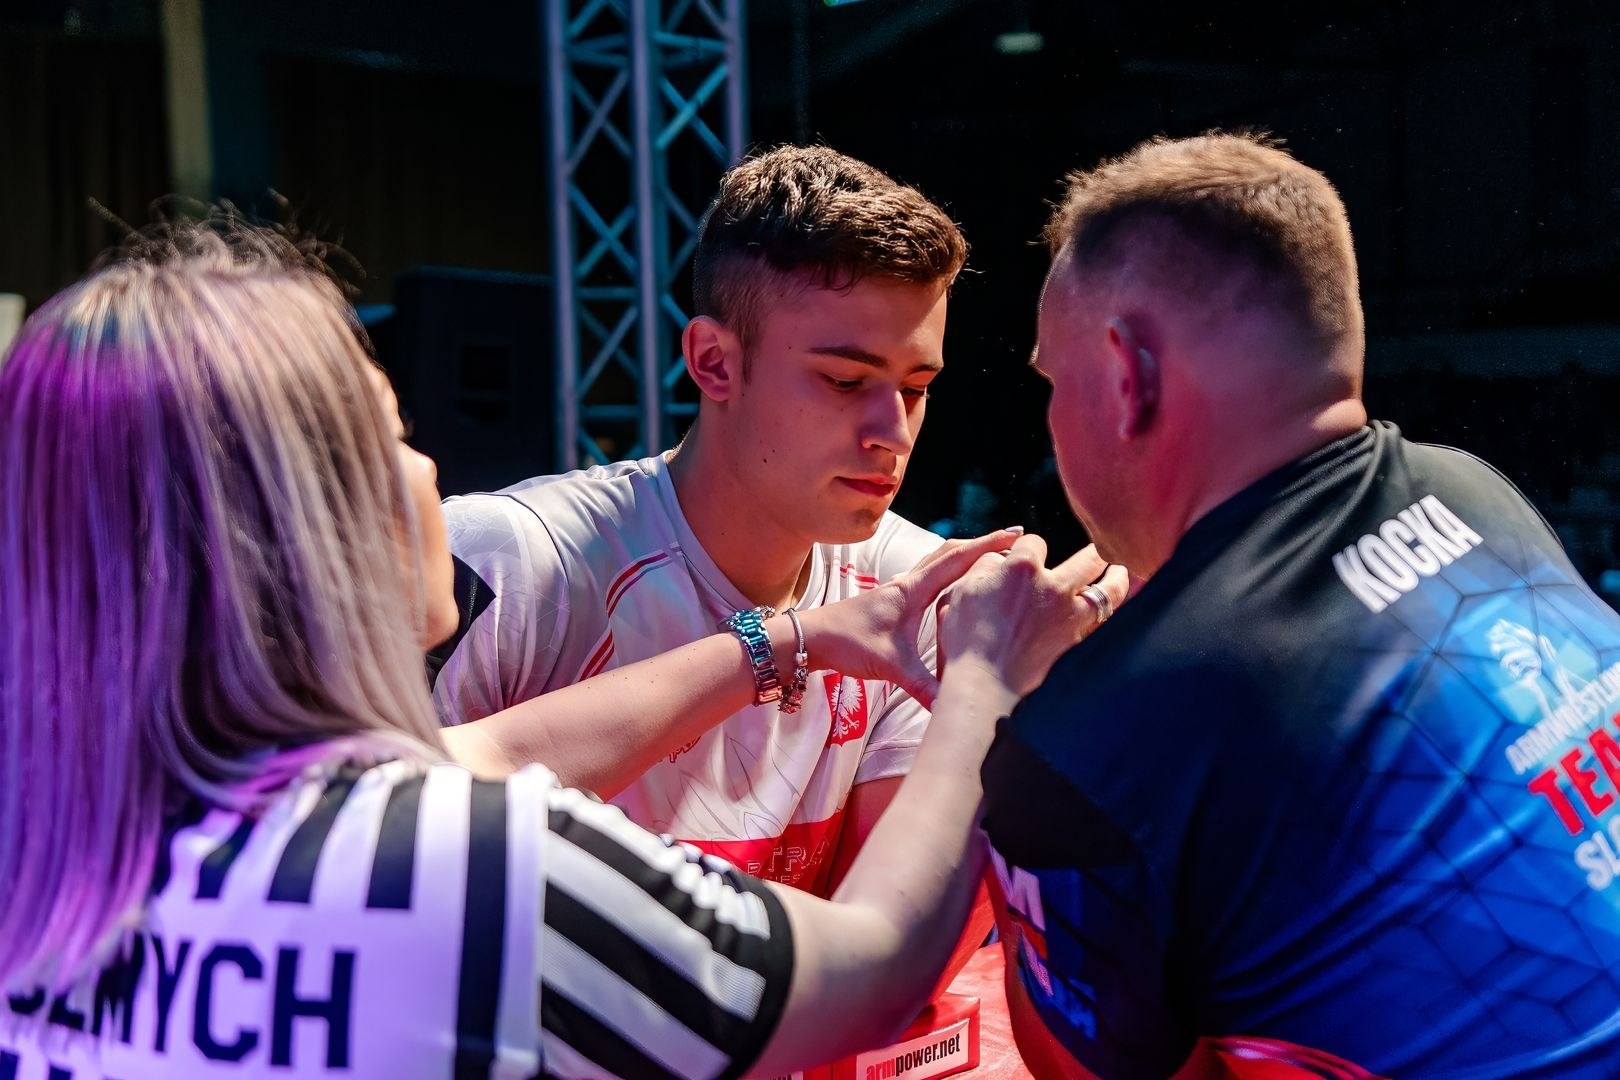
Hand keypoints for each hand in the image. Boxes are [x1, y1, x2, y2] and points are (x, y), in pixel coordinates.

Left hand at [792, 528, 1023, 707]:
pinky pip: (927, 577)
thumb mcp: (892, 667)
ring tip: (991, 559)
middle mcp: (907, 583)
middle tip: (1012, 541)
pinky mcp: (891, 601)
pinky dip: (947, 573)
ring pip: (937, 563)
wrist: (810, 640)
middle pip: (950, 553)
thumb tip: (955, 706)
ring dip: (964, 557)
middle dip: (982, 545)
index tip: (1016, 534)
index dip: (988, 545)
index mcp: (912, 590)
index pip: (957, 559)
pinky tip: (951, 586)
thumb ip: (926, 687)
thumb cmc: (848, 644)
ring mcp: (898, 590)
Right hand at [939, 539, 1127, 698]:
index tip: (1026, 556)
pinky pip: (1105, 621)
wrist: (985, 682)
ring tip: (1119, 571)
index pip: (1035, 543)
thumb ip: (984, 565)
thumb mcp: (961, 591)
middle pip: (1086, 559)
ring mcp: (1070, 614)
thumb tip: (1001, 559)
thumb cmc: (967, 637)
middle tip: (1094, 553)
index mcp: (1022, 568)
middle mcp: (1053, 586)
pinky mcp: (1077, 640)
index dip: (1029, 548)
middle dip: (1090, 554)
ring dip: (1116, 577)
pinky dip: (1112, 611)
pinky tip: (1111, 607)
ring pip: (1108, 589)